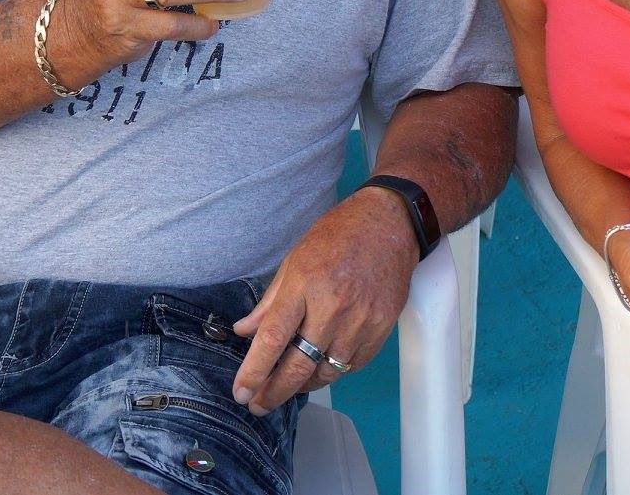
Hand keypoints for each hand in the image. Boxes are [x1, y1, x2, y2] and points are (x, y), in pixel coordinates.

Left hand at [231, 188, 418, 415]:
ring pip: (326, 372)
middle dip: (273, 392)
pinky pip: (352, 365)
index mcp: (304, 285)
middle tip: (258, 404)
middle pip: (298, 366)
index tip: (241, 391)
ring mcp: (360, 320)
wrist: (388, 223)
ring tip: (288, 386)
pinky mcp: (381, 327)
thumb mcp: (294, 260)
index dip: (254, 371)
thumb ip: (270, 301)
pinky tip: (320, 367)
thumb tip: (244, 331)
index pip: (273, 338)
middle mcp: (332, 307)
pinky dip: (332, 371)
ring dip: (303, 386)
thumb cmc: (338, 235)